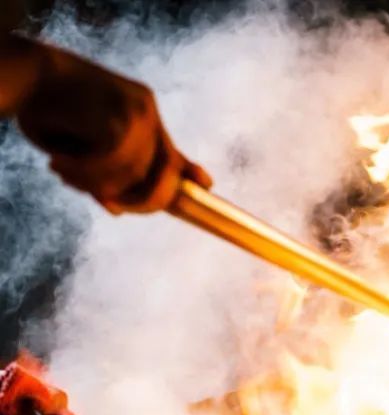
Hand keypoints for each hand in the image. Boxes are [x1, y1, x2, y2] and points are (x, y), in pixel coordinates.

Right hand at [14, 41, 210, 212]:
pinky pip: (114, 164)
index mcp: (143, 110)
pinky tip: (58, 163)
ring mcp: (138, 111)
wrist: (22, 72)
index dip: (187, 172)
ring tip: (62, 171)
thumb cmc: (46, 109)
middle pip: (163, 171)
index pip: (170, 150)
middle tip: (115, 206)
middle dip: (143, 200)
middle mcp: (147, 109)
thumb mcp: (83, 143)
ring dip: (95, 183)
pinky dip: (85, 172)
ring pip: (134, 173)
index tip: (206, 184)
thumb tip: (119, 209)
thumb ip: (107, 172)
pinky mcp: (120, 115)